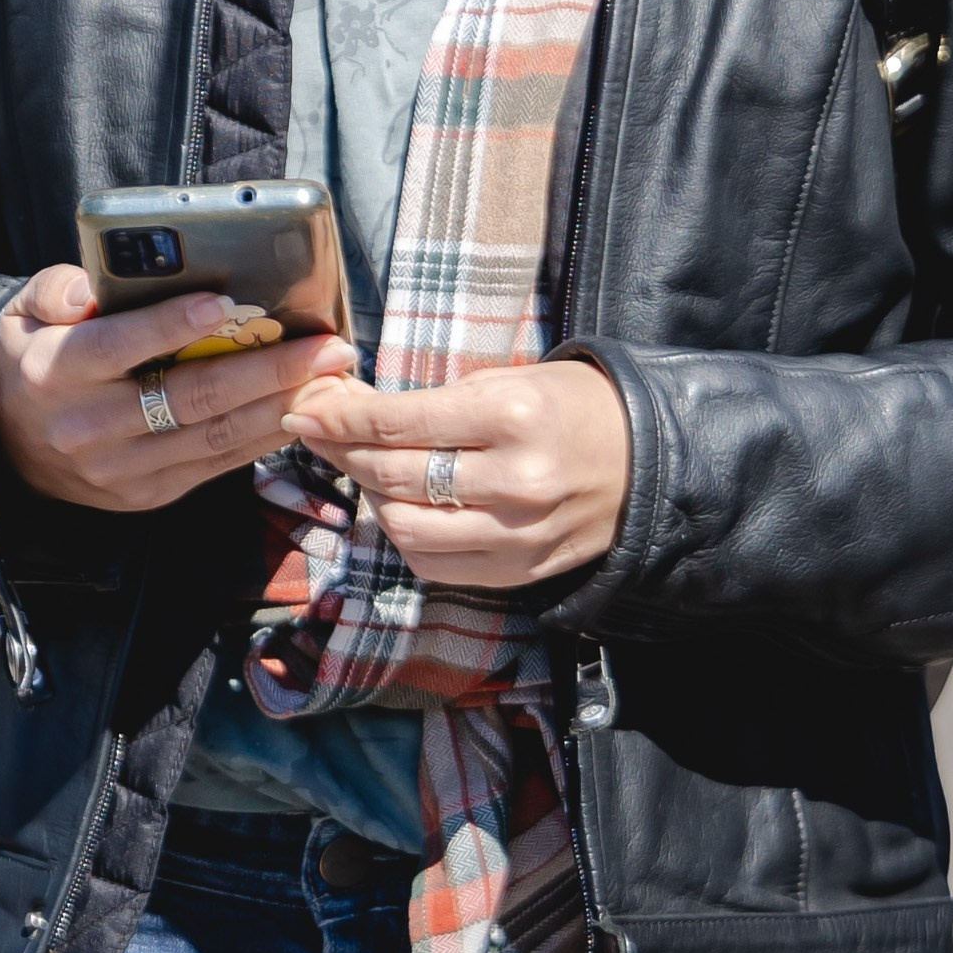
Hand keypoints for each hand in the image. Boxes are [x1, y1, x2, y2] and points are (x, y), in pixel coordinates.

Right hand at [0, 265, 355, 512]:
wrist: (6, 448)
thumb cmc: (35, 360)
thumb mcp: (23, 314)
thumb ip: (57, 290)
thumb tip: (88, 288)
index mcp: (58, 373)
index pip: (121, 347)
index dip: (171, 326)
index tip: (224, 303)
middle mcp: (90, 427)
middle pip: (190, 396)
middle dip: (268, 369)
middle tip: (325, 345)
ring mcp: (121, 470)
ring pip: (213, 436)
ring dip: (280, 405)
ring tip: (331, 377)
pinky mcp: (146, 495)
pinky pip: (214, 464)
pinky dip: (262, 438)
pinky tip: (299, 410)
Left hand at [278, 359, 630, 587]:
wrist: (646, 462)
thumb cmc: (572, 407)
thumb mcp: (511, 380)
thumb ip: (436, 401)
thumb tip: (353, 408)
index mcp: (510, 418)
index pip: (400, 424)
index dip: (342, 418)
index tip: (306, 410)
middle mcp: (511, 481)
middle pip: (394, 476)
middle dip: (344, 453)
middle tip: (320, 433)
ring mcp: (514, 535)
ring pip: (404, 528)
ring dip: (368, 497)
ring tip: (361, 469)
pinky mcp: (517, 571)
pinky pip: (434, 564)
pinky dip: (403, 537)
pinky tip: (397, 507)